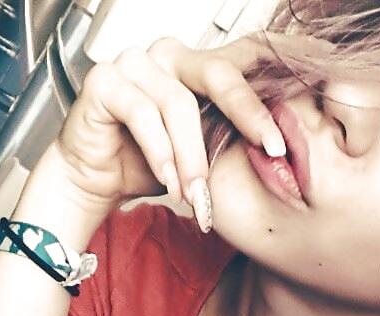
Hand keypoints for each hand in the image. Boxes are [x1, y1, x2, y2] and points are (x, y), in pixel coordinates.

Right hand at [52, 36, 287, 232]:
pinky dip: (158, 152)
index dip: (265, 95)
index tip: (285, 134)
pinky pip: (142, 114)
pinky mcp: (104, 80)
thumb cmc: (142, 164)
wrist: (94, 181)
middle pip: (218, 74)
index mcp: (192, 67)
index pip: (239, 65)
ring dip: (191, 157)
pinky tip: (166, 180)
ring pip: (179, 105)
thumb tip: (275, 150)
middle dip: (247, 114)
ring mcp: (134, 62)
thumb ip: (227, 140)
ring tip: (195, 194)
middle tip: (268, 149)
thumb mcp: (198, 154)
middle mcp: (166, 56)